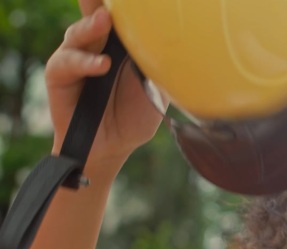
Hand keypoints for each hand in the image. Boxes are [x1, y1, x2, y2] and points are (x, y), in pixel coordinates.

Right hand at [45, 0, 161, 172]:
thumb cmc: (137, 114)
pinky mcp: (60, 76)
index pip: (123, 16)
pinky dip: (84, 62)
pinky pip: (67, 62)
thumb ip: (160, 67)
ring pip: (78, 32)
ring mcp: (77, 57)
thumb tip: (176, 47)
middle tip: (112, 0)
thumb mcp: (156, 89)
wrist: (114, 146)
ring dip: (91, 26)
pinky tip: (101, 65)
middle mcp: (97, 44)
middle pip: (96, 13)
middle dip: (101, 2)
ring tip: (106, 21)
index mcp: (123, 44)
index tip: (138, 0)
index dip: (125, 5)